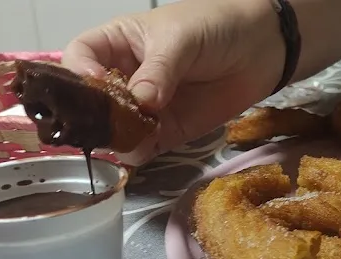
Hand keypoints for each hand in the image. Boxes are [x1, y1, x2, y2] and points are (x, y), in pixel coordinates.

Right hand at [62, 0, 285, 164]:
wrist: (262, 48)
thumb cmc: (215, 26)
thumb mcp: (181, 39)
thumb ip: (159, 70)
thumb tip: (141, 102)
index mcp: (116, 43)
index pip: (79, 57)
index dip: (79, 74)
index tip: (97, 87)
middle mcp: (123, 76)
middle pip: (90, 102)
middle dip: (94, 114)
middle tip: (110, 123)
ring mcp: (142, 107)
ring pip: (112, 129)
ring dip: (116, 136)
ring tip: (134, 133)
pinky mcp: (165, 131)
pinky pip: (141, 147)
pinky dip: (139, 150)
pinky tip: (149, 142)